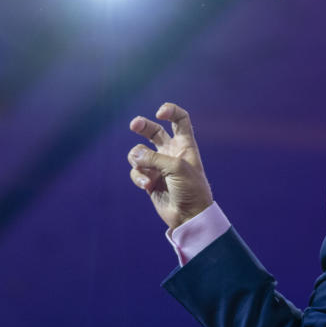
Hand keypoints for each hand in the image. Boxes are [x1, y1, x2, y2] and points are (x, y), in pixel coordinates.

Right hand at [128, 102, 213, 229]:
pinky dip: (138, 177)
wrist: (189, 215)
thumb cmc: (191, 189)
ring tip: (147, 175)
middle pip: (153, 130)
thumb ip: (154, 158)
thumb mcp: (176, 168)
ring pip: (139, 153)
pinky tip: (146, 186)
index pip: (179, 119)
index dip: (170, 111)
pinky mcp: (149, 179)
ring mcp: (158, 165)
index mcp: (185, 144)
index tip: (160, 113)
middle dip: (142, 125)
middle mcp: (171, 152)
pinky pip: (136, 171)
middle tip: (134, 125)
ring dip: (138, 160)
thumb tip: (134, 156)